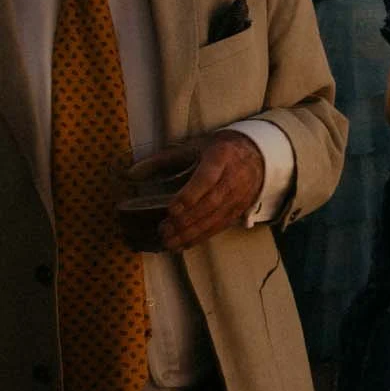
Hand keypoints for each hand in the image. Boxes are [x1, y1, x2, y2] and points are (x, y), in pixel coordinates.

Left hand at [158, 130, 266, 251]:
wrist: (256, 155)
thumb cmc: (219, 151)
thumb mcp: (195, 146)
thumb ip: (165, 159)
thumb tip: (132, 171)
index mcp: (222, 157)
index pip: (207, 178)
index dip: (190, 195)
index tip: (171, 210)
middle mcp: (234, 178)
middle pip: (211, 203)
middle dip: (187, 220)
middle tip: (164, 231)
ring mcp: (239, 195)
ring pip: (216, 218)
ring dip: (192, 233)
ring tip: (170, 243)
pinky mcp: (239, 209)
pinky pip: (221, 226)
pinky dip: (202, 237)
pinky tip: (184, 244)